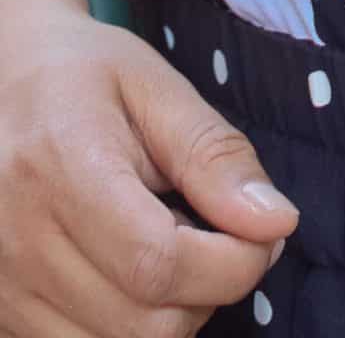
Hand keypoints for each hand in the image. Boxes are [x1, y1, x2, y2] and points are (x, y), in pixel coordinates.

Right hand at [0, 0, 296, 336]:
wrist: (2, 79)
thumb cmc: (83, 74)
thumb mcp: (156, 87)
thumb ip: (215, 156)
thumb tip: (276, 223)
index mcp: (60, 168)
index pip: (158, 263)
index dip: (233, 264)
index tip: (267, 231)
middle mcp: (18, 242)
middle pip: (143, 324)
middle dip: (210, 290)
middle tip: (225, 234)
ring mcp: (3, 287)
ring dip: (170, 313)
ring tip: (173, 245)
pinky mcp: (2, 312)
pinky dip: (128, 325)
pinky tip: (133, 272)